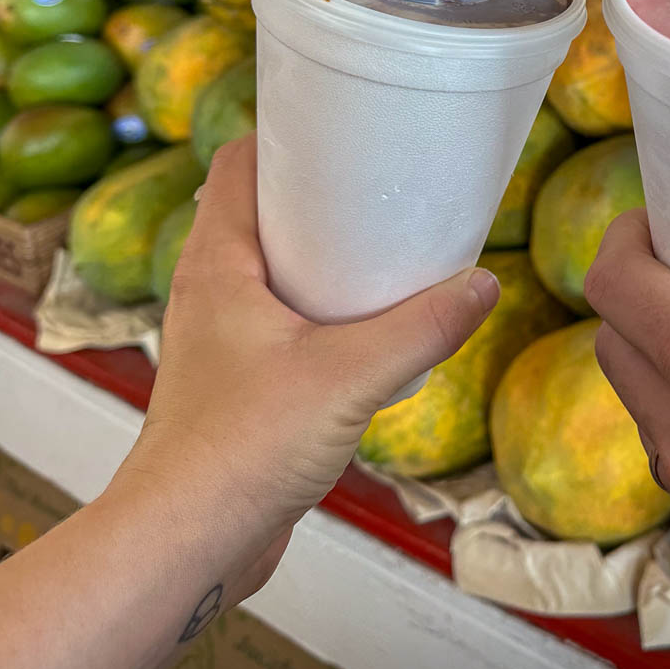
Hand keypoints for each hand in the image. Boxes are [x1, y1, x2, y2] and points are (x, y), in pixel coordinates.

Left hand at [122, 137, 498, 601]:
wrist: (187, 542)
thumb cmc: (239, 449)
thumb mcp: (350, 375)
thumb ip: (422, 327)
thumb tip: (482, 286)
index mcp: (218, 261)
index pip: (238, 163)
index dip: (286, 133)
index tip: (345, 125)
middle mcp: (210, 290)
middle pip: (261, 212)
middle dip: (321, 196)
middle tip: (385, 187)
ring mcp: (221, 339)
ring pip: (273, 272)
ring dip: (323, 258)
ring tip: (389, 253)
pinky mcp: (236, 384)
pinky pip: (282, 323)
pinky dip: (322, 310)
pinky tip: (371, 330)